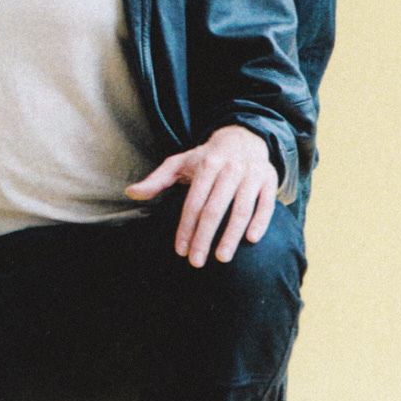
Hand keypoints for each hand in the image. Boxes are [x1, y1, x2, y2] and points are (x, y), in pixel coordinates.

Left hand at [127, 125, 277, 265]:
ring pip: (241, 209)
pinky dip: (260, 221)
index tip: (180, 251)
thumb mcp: (180, 163)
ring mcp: (251, 174)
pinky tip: (251, 240)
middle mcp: (230, 168)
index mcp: (207, 164)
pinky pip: (266, 204)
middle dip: (204, 237)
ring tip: (222, 257)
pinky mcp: (269, 180)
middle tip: (197, 262)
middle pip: (214, 208)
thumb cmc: (207, 157)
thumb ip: (157, 180)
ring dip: (231, 235)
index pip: (194, 202)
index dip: (186, 228)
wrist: (242, 138)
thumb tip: (131, 193)